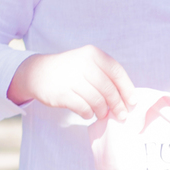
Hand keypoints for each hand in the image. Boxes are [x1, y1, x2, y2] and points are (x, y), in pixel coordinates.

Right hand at [7, 46, 140, 120]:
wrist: (37, 72)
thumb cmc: (69, 71)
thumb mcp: (87, 64)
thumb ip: (105, 76)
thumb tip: (126, 99)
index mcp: (93, 54)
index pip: (117, 73)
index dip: (127, 89)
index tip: (132, 102)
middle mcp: (83, 63)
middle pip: (109, 89)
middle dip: (118, 105)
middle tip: (121, 115)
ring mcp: (72, 78)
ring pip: (97, 101)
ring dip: (103, 111)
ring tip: (102, 115)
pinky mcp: (62, 93)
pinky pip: (83, 108)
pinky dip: (88, 114)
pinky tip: (87, 113)